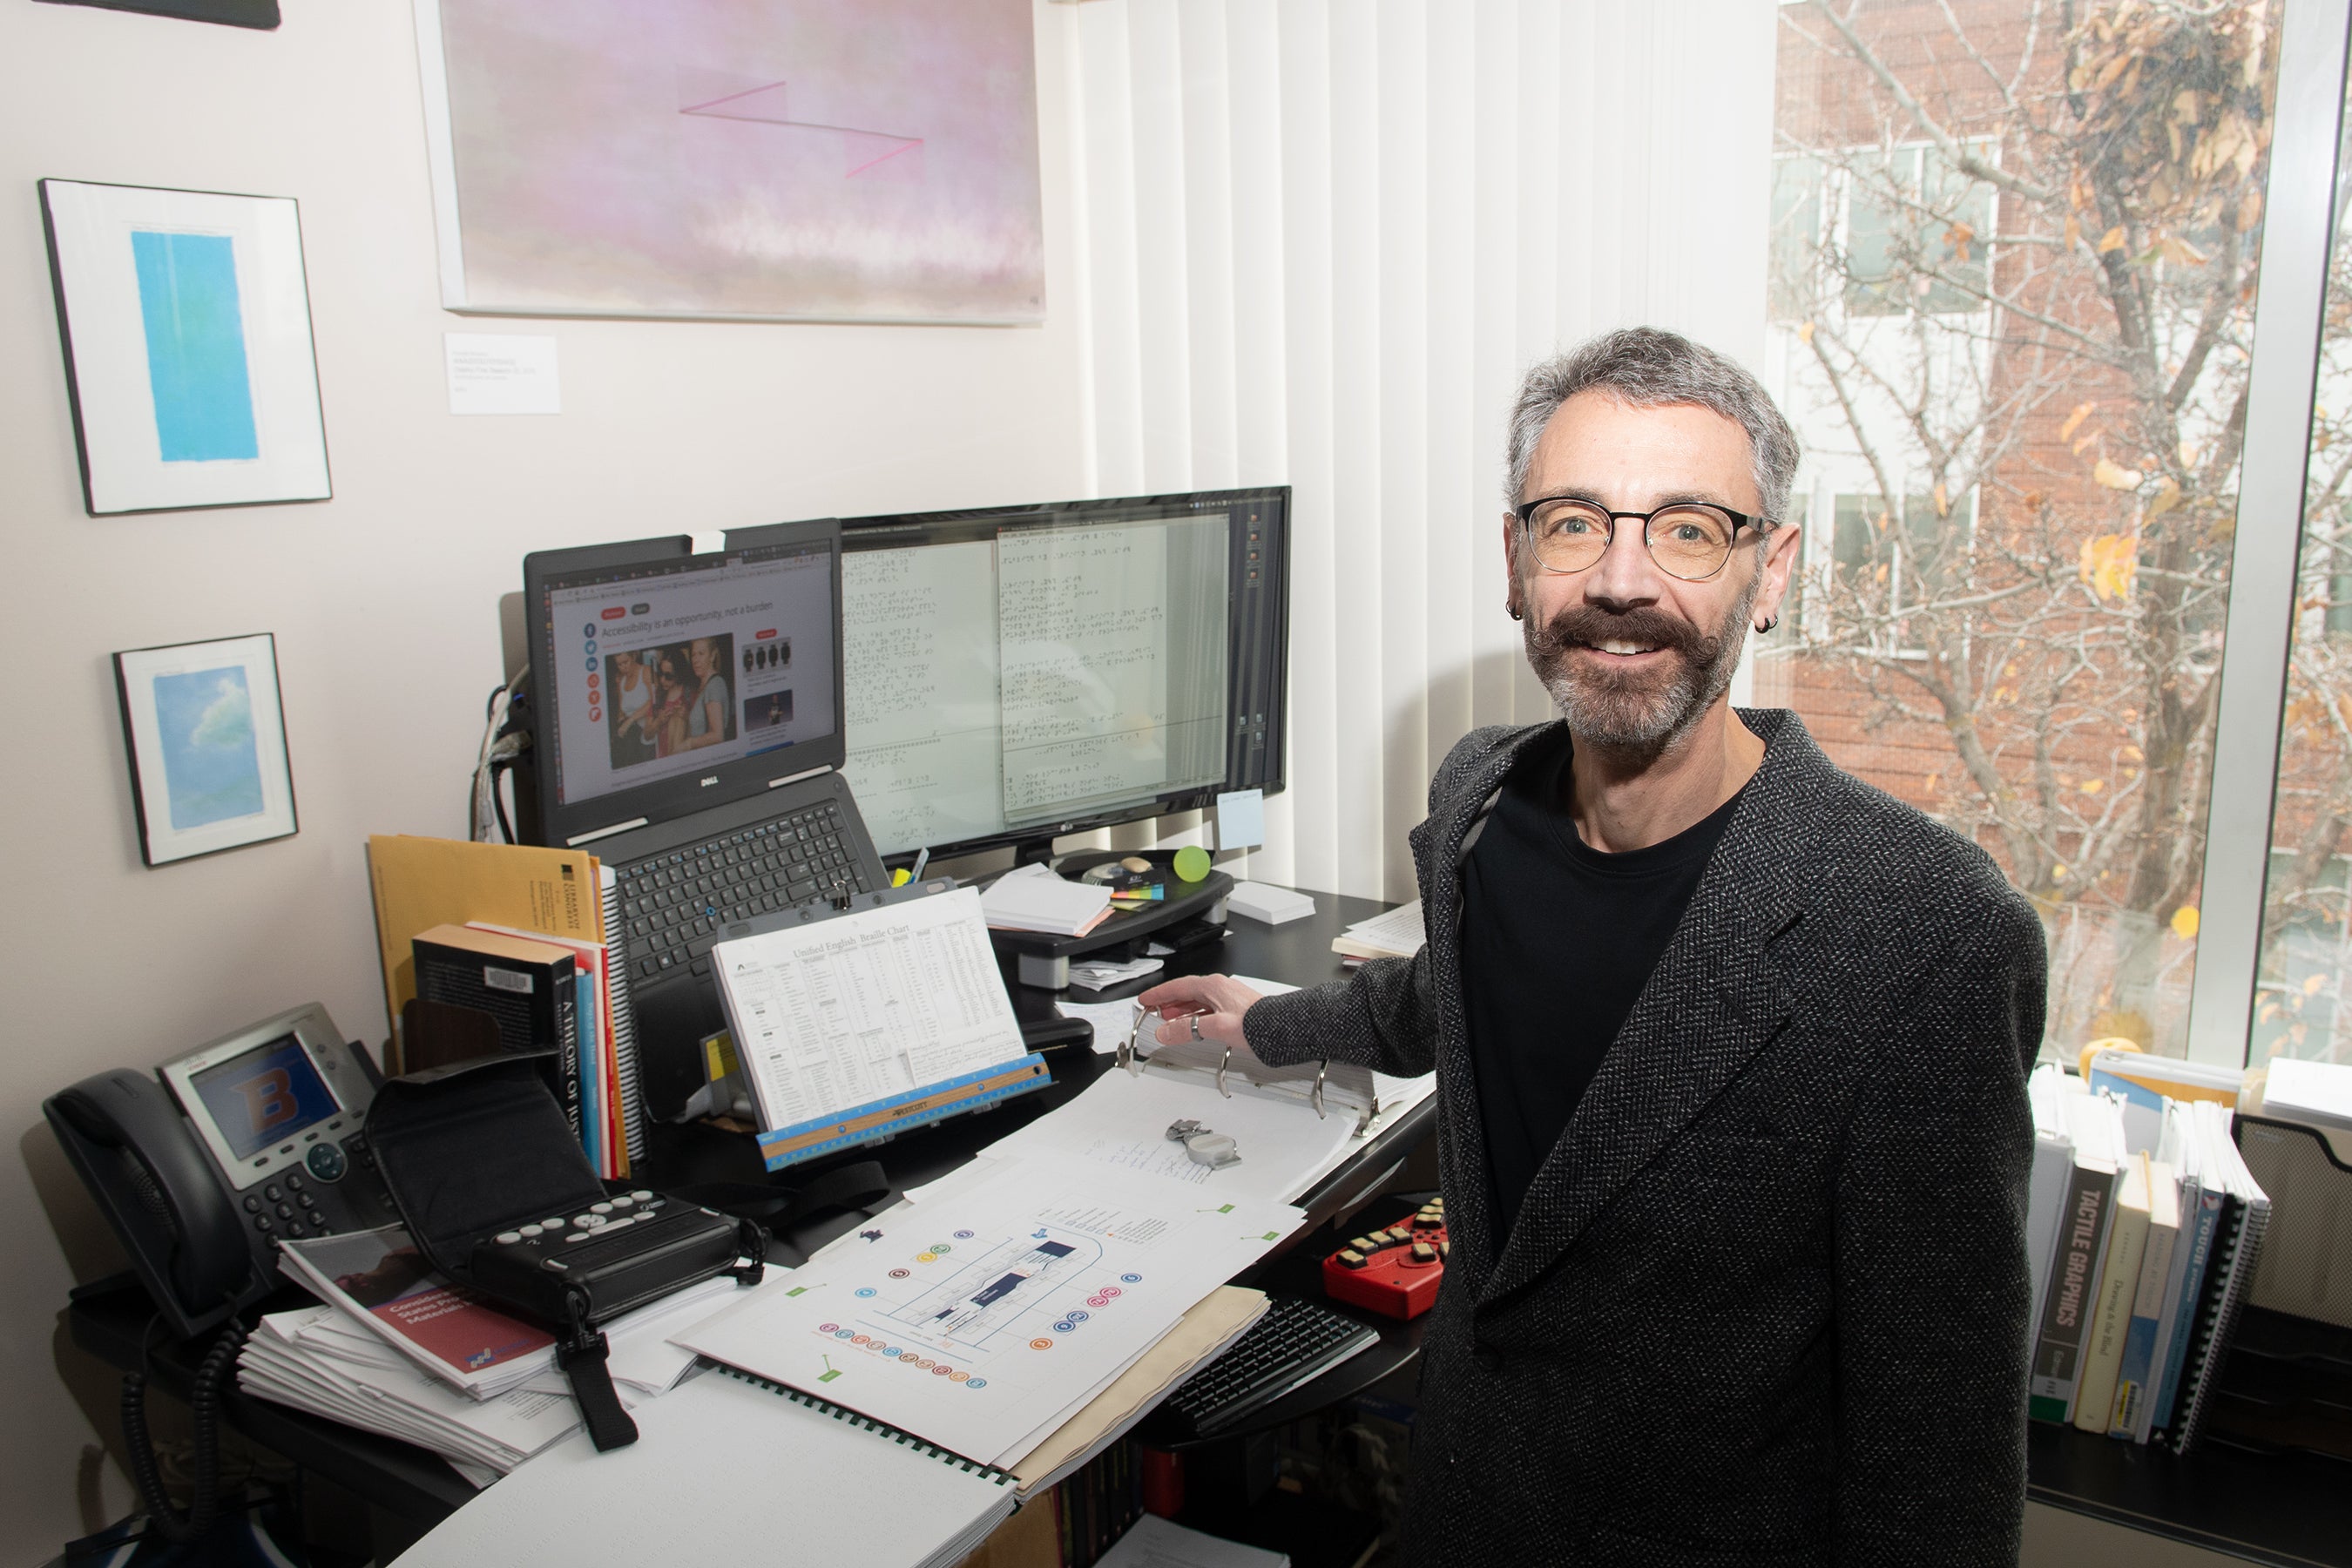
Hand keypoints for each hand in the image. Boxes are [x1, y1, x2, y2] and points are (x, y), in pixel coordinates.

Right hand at [1136, 974, 1262, 1052]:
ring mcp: (1227, 998)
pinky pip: (1207, 1008)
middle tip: (1153, 1011)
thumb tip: (1166, 1031)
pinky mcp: (1234, 1009)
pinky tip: (1193, 1026)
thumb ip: (1188, 1028)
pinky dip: (1194, 1016)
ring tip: (1169, 1020)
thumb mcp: (1216, 1027)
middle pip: (1186, 993)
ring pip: (1197, 1001)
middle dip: (1168, 1002)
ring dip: (1180, 1010)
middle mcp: (1220, 988)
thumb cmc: (1256, 1023)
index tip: (1145, 1000)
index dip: (1159, 994)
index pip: (1178, 986)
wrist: (1281, 1028)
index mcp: (1213, 986)